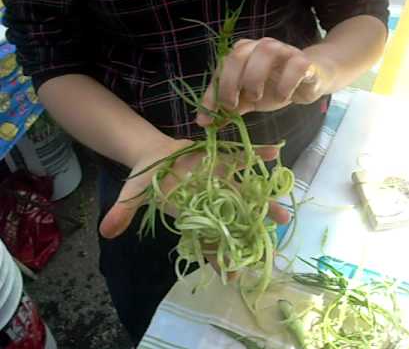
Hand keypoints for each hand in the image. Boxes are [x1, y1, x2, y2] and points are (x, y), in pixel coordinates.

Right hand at [99, 138, 289, 277]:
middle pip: (233, 218)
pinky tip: (275, 154)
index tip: (236, 274)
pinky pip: (242, 158)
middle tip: (270, 241)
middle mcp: (209, 200)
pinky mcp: (222, 161)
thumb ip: (124, 212)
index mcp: (191, 212)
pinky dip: (258, 155)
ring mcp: (219, 181)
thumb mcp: (133, 195)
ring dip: (263, 199)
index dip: (218, 257)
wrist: (155, 155)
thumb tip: (105, 232)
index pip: (205, 239)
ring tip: (283, 210)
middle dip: (251, 229)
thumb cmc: (146, 178)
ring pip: (245, 192)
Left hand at [197, 37, 333, 125]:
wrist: (309, 81)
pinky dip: (285, 83)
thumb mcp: (247, 99)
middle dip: (230, 83)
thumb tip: (204, 122)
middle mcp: (261, 46)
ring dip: (255, 77)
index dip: (212, 92)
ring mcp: (283, 50)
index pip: (221, 67)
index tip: (207, 118)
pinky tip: (283, 97)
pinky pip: (295, 66)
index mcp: (244, 53)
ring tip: (256, 99)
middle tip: (232, 106)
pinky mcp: (303, 60)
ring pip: (266, 51)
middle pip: (238, 55)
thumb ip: (229, 108)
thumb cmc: (275, 86)